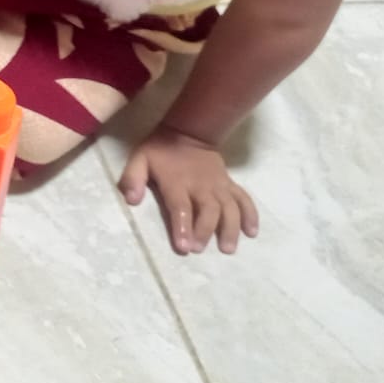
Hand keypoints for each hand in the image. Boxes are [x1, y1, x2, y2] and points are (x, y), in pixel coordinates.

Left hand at [118, 125, 259, 254]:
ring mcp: (219, 185)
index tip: (184, 248)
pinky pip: (244, 199)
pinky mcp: (230, 184)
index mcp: (177, 182)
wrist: (189, 132)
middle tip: (199, 250)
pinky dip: (250, 215)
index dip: (182, 227)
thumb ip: (132, 178)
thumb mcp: (139, 159)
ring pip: (229, 208)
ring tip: (228, 248)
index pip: (181, 207)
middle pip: (208, 211)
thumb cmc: (160, 150)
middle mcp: (201, 186)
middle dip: (205, 231)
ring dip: (230, 228)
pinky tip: (252, 232)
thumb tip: (131, 200)